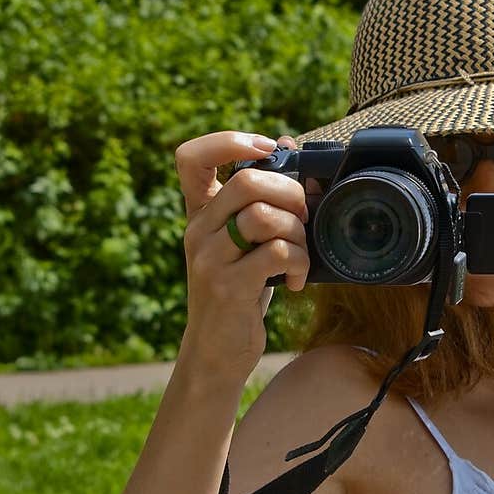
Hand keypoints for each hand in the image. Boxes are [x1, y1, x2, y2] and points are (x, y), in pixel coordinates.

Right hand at [174, 131, 308, 380]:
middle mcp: (198, 231)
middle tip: (303, 217)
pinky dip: (299, 262)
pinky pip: (276, 253)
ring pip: (264, 216)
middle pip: (247, 181)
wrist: (215, 352)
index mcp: (200, 214)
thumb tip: (286, 144)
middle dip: (291, 193)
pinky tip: (297, 280)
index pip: (190, 158)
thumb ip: (260, 200)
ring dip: (298, 232)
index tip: (266, 150)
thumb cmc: (239, 292)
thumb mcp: (245, 243)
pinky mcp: (227, 286)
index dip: (228, 141)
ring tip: (301, 253)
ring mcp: (209, 258)